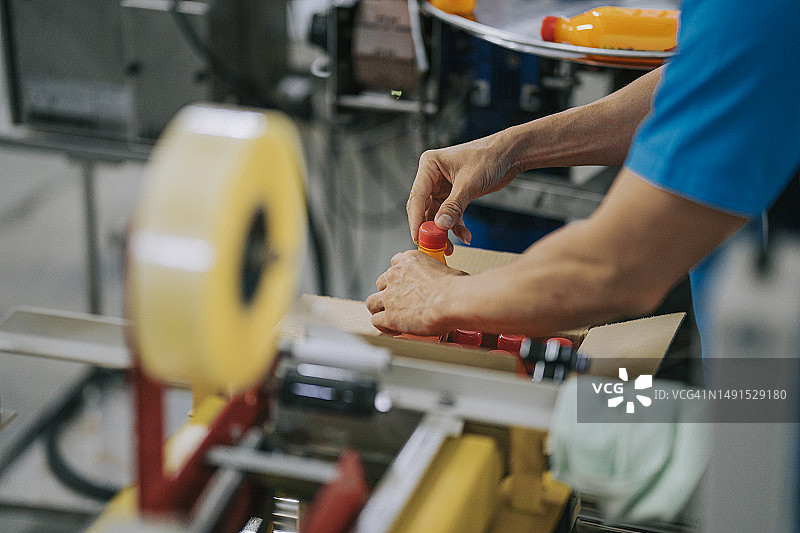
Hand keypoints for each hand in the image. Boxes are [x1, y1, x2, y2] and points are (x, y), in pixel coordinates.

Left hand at [366, 250, 465, 334]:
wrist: (451, 301)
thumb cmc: (455, 286)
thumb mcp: (446, 270)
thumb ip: (439, 273)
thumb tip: (450, 280)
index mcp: (408, 260)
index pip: (395, 263)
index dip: (399, 276)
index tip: (404, 283)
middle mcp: (395, 275)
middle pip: (381, 283)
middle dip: (388, 293)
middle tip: (397, 302)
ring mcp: (389, 296)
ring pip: (372, 302)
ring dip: (379, 309)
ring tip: (388, 316)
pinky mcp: (389, 316)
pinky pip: (376, 320)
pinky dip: (383, 326)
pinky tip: (392, 329)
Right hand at [407, 135, 517, 252]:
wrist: (509, 155)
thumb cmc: (489, 156)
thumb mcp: (469, 183)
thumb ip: (454, 206)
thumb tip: (441, 224)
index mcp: (430, 165)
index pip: (417, 196)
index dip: (416, 218)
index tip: (417, 236)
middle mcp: (433, 176)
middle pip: (423, 207)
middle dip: (429, 228)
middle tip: (431, 245)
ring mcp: (443, 186)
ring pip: (436, 214)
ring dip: (444, 231)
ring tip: (449, 247)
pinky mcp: (453, 194)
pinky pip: (450, 214)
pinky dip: (456, 226)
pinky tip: (464, 235)